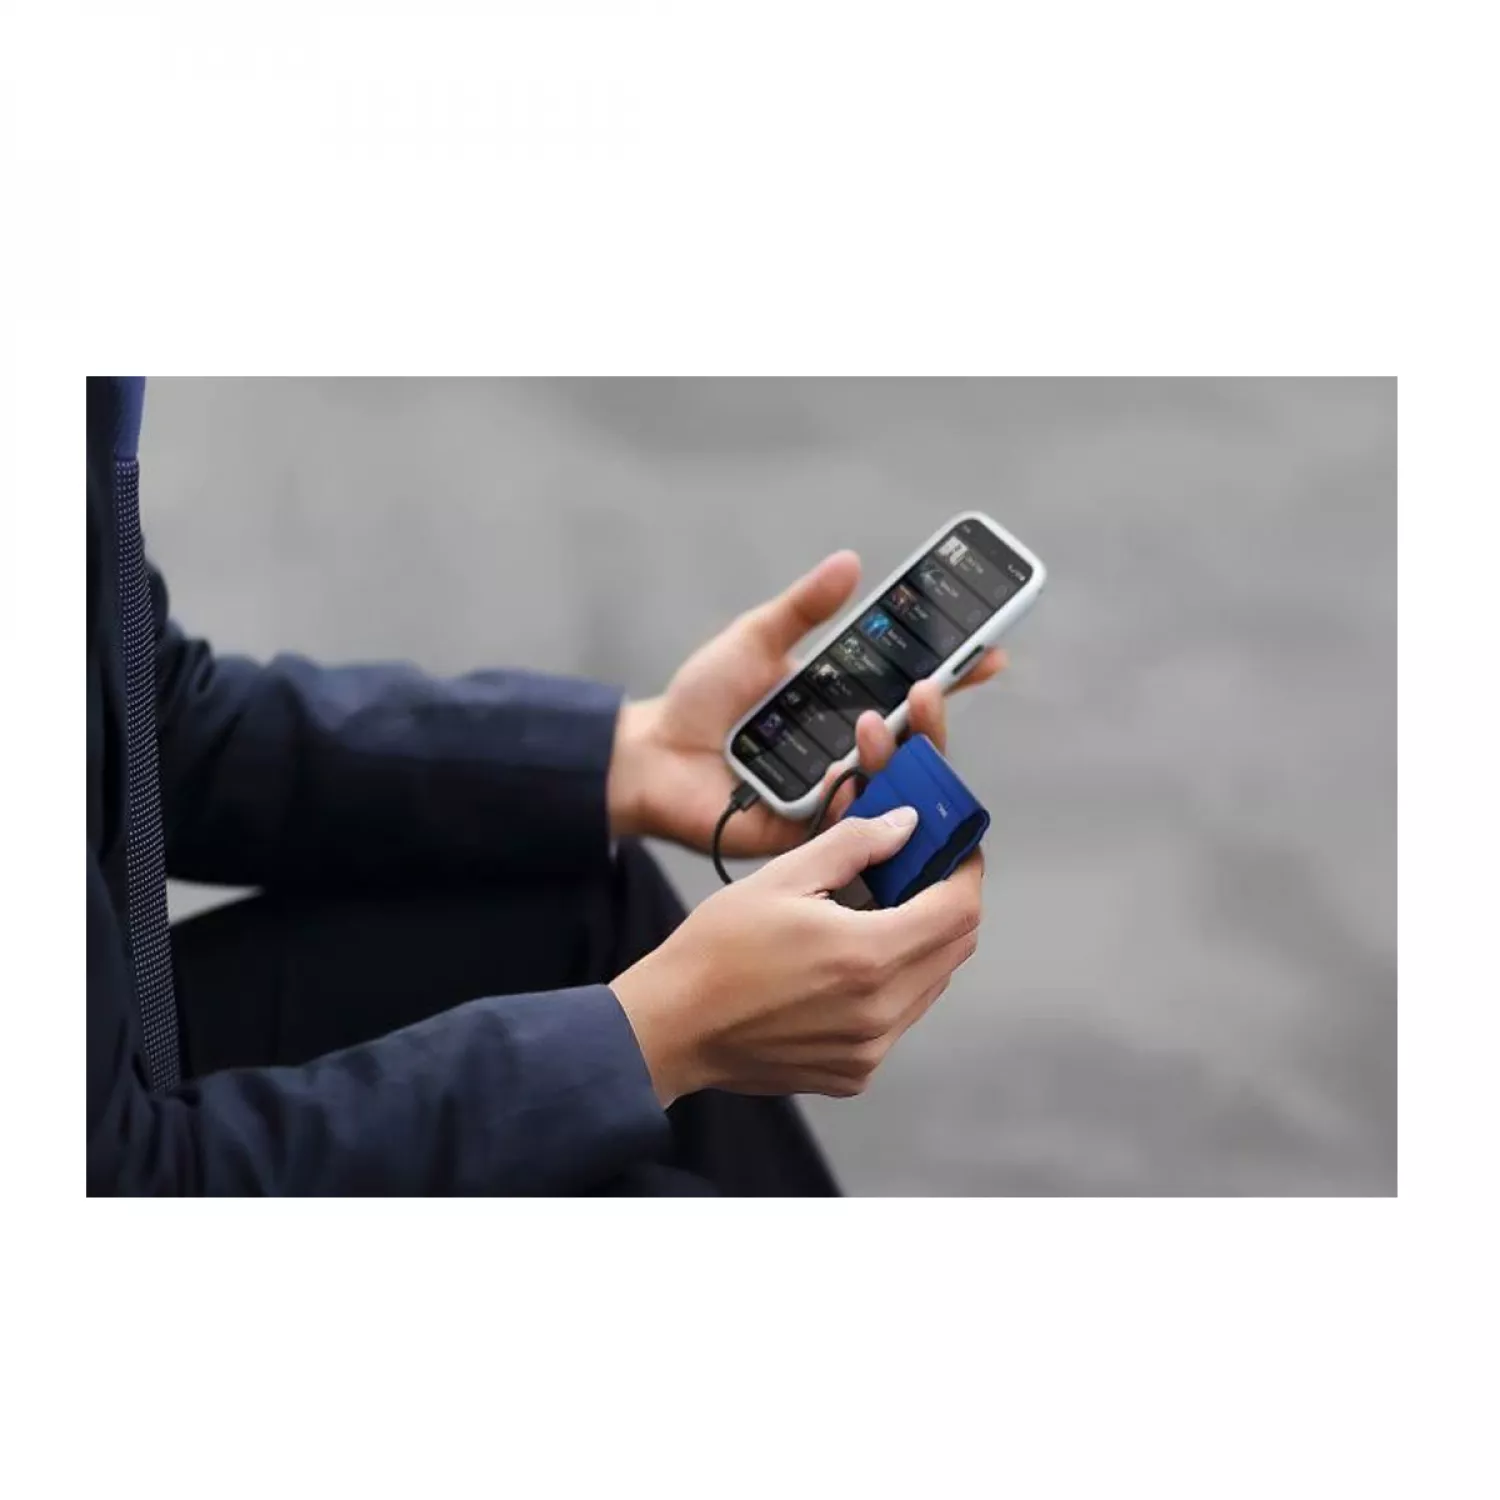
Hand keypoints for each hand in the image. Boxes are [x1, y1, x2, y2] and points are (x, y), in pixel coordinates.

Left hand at [607, 551, 1006, 855]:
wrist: (649, 758)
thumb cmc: (700, 702)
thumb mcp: (755, 641)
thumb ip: (804, 608)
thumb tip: (850, 562)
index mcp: (844, 706)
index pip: (911, 691)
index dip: (954, 674)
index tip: (990, 653)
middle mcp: (848, 751)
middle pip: (914, 741)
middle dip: (933, 715)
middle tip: (932, 687)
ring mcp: (833, 794)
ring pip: (889, 782)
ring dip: (893, 752)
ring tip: (873, 722)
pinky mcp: (809, 833)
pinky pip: (847, 823)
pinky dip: (853, 800)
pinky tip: (847, 778)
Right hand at [610, 809, 983, 1105]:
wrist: (672, 1025)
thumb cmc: (716, 951)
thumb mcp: (783, 877)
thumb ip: (854, 845)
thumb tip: (903, 826)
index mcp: (867, 956)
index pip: (959, 910)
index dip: (967, 873)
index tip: (956, 853)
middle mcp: (879, 1011)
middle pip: (955, 948)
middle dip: (945, 905)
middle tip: (915, 877)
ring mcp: (869, 1049)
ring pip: (930, 984)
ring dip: (919, 946)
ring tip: (871, 920)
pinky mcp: (853, 1072)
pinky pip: (898, 1020)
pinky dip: (889, 986)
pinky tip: (843, 966)